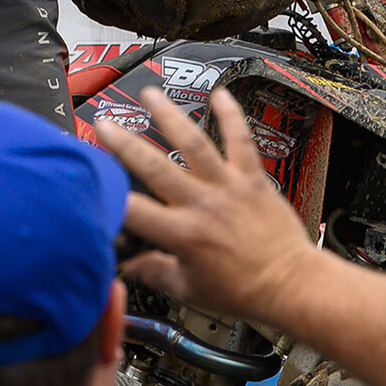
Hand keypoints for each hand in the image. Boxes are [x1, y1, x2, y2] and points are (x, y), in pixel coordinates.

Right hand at [94, 88, 322, 329]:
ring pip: (194, 144)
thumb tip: (130, 265)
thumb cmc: (243, 292)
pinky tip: (219, 93)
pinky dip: (231, 115)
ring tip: (149, 95)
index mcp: (182, 234)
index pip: (134, 211)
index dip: (109, 199)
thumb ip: (156, 272)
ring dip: (169, 116)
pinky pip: (241, 141)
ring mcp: (228, 187)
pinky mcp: (252, 179)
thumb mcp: (190, 290)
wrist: (290, 284)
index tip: (96, 187)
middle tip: (104, 124)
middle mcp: (202, 204)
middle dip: (124, 143)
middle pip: (154, 167)